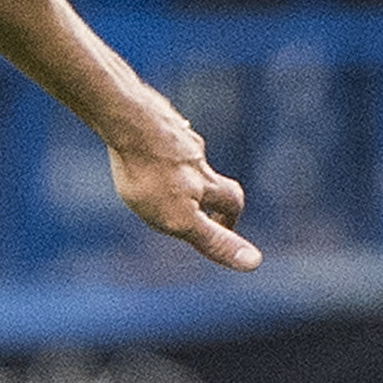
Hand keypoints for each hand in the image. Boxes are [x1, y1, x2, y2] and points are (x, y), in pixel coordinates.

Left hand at [109, 114, 261, 270]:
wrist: (128, 122)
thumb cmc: (151, 175)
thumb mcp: (181, 218)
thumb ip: (213, 239)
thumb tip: (254, 263)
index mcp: (205, 181)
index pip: (231, 201)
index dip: (230, 218)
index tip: (226, 228)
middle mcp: (193, 157)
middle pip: (210, 175)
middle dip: (208, 192)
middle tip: (198, 204)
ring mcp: (170, 135)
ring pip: (181, 155)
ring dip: (178, 170)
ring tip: (160, 179)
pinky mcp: (146, 119)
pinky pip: (154, 134)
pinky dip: (152, 146)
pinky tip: (136, 148)